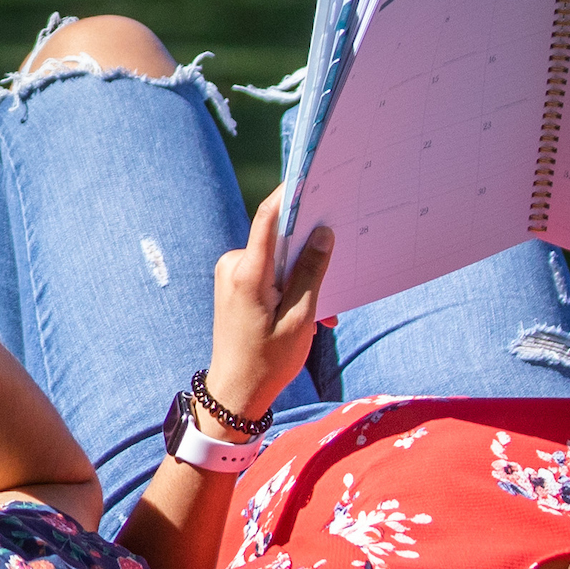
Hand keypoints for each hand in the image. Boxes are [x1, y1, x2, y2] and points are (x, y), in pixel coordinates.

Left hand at [205, 188, 334, 422]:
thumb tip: (323, 233)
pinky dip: (291, 288)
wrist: (234, 393)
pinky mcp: (235, 283)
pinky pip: (269, 272)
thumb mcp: (300, 319)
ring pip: (277, 259)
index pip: (269, 218)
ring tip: (321, 313)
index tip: (313, 175)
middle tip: (339, 267)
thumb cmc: (268, 361)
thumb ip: (312, 273)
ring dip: (304, 279)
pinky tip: (308, 315)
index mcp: (247, 272)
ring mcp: (231, 273)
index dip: (291, 193)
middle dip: (310, 253)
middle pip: (278, 239)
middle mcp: (233, 265)